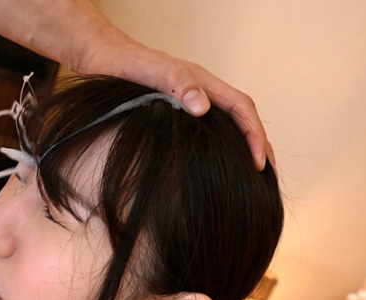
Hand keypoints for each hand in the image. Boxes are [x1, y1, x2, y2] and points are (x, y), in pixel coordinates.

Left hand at [77, 37, 273, 169]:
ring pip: (227, 122)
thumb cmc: (123, 63)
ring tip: (248, 174)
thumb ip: (175, 83)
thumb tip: (202, 107)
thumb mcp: (149, 71)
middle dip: (258, 143)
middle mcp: (201, 89)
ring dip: (242, 144)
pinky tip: (214, 162)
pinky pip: (208, 127)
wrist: (100, 56)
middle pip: (242, 116)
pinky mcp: (178, 109)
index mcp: (202, 81)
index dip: (254, 135)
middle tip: (265, 176)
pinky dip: (220, 144)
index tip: (258, 164)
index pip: (241, 108)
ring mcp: (190, 98)